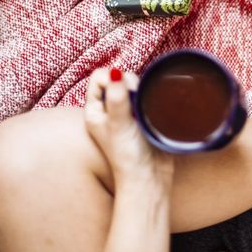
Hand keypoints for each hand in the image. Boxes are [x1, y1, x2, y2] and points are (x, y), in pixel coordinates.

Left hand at [84, 68, 174, 188]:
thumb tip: (115, 72)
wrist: (151, 178)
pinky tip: (155, 110)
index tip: (124, 94)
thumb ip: (117, 98)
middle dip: (130, 85)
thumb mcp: (119, 126)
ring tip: (147, 110)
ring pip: (136, 87)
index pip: (99, 77)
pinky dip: (152, 98)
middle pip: (119, 79)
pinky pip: (148, 97)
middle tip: (137, 105)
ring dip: (143, 93)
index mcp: (95, 111)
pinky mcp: (145, 117)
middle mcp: (110, 110)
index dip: (112, 79)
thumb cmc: (129, 157)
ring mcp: (128, 114)